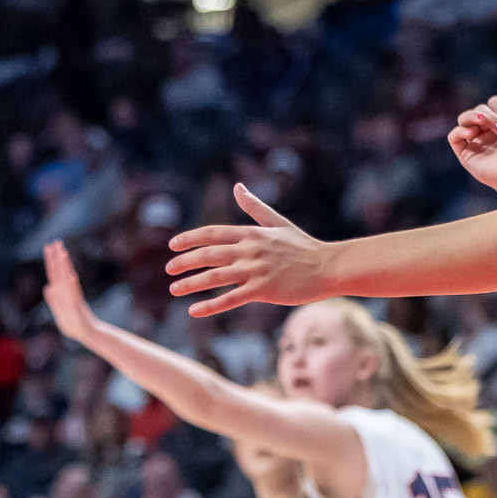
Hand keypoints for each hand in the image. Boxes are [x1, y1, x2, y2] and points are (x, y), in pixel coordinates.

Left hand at [42, 242, 99, 344]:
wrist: (86, 334)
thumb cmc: (73, 323)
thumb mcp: (59, 311)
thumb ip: (53, 300)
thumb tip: (47, 287)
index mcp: (62, 292)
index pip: (55, 273)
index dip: (51, 260)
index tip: (48, 246)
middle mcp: (68, 292)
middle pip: (61, 272)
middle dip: (58, 257)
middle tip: (56, 242)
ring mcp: (73, 298)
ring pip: (67, 279)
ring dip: (65, 266)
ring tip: (63, 253)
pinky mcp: (77, 307)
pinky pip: (74, 294)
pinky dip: (73, 285)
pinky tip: (72, 276)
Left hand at [167, 187, 332, 317]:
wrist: (328, 268)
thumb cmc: (304, 247)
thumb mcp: (278, 222)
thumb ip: (255, 207)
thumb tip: (237, 186)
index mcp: (252, 233)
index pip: (212, 233)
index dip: (190, 238)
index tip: (172, 245)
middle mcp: (250, 250)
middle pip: (208, 254)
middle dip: (184, 261)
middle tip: (169, 269)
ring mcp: (256, 271)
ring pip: (214, 277)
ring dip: (191, 283)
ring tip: (174, 289)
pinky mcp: (263, 291)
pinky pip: (230, 299)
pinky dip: (210, 306)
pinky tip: (193, 311)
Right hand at [449, 81, 496, 199]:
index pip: (492, 103)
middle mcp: (487, 133)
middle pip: (478, 109)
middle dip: (487, 114)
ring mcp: (476, 143)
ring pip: (464, 119)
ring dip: (473, 117)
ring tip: (482, 124)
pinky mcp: (466, 154)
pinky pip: (454, 136)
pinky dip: (459, 131)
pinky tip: (472, 133)